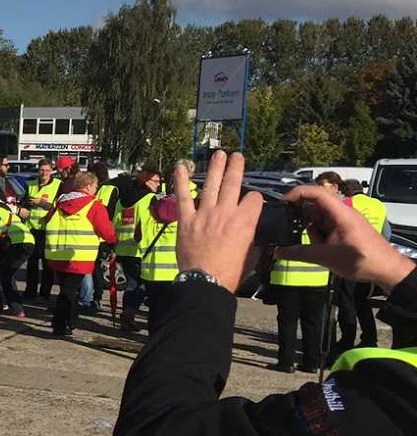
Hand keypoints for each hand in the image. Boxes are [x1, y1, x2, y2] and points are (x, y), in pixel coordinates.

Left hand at [172, 151, 262, 291]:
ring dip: (215, 168)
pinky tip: (181, 166)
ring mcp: (204, 214)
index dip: (254, 198)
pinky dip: (181, 181)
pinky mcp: (186, 220)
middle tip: (237, 156)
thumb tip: (249, 235)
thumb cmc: (231, 272)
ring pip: (211, 185)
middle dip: (236, 168)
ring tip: (218, 154)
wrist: (205, 281)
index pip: (253, 199)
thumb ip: (250, 239)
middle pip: (233, 184)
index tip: (251, 200)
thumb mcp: (251, 255)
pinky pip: (183, 197)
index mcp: (245, 221)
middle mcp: (226, 212)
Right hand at [281, 183, 416, 290]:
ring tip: (314, 249)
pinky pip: (325, 228)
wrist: (386, 270)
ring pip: (318, 220)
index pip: (317, 193)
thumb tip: (278, 252)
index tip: (282, 202)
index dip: (298, 193)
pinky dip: (318, 237)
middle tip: (288, 231)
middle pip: (314, 207)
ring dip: (311, 232)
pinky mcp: (345, 231)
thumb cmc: (361, 259)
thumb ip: (300, 253)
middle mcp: (342, 214)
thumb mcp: (326, 257)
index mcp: (341, 213)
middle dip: (302, 220)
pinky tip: (318, 250)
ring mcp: (344, 222)